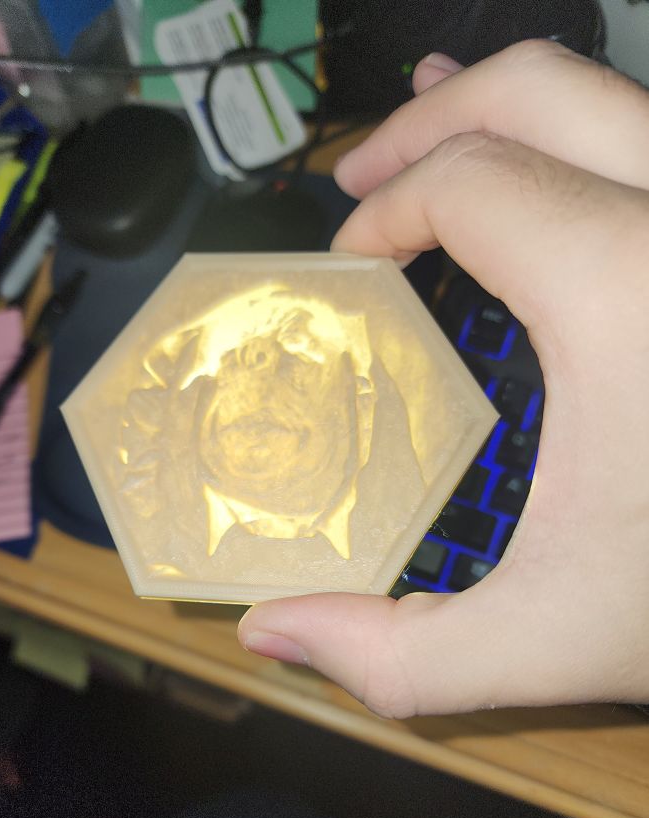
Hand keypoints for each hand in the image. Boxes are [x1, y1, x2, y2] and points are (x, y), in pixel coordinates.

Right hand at [238, 41, 648, 717]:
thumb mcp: (552, 639)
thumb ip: (399, 655)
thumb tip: (273, 632)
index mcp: (627, 289)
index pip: (470, 184)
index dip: (386, 212)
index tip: (351, 265)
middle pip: (535, 94)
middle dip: (426, 124)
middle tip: (361, 181)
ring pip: (606, 98)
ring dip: (502, 112)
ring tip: (431, 148)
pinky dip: (578, 133)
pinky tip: (545, 156)